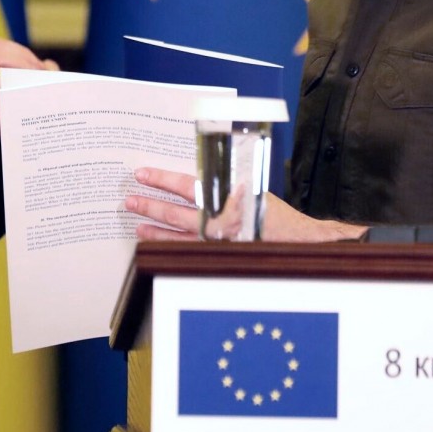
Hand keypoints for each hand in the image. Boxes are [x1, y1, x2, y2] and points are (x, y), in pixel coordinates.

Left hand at [125, 166, 366, 242]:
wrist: (303, 245)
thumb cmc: (277, 217)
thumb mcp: (251, 190)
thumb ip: (224, 185)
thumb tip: (198, 177)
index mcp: (227, 199)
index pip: (188, 186)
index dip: (163, 179)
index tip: (142, 173)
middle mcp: (220, 223)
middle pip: (177, 213)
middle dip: (151, 205)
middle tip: (129, 201)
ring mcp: (219, 244)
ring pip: (178, 237)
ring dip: (155, 230)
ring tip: (137, 225)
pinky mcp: (221, 258)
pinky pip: (189, 253)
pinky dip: (171, 248)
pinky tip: (157, 246)